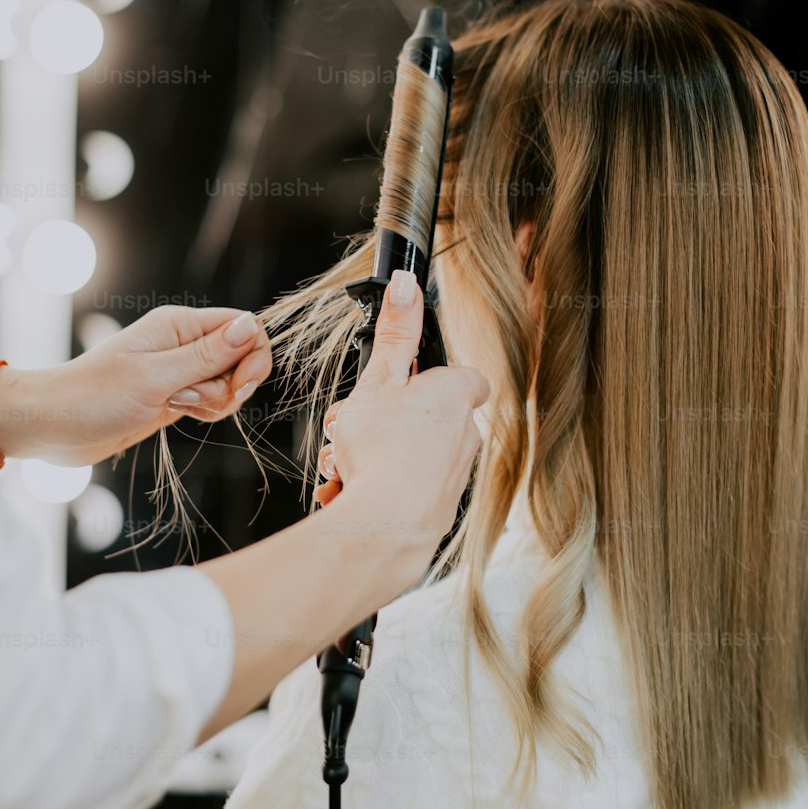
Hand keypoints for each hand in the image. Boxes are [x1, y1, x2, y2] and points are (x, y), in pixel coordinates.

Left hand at [0, 306, 271, 466]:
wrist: (54, 425)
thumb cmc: (95, 396)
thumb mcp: (156, 377)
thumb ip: (207, 355)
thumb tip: (251, 325)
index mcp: (179, 324)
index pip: (242, 325)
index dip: (252, 355)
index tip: (239, 386)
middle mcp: (183, 342)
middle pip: (240, 357)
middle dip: (230, 385)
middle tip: (195, 402)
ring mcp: (179, 369)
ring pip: (227, 382)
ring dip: (215, 402)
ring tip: (175, 407)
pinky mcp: (175, 394)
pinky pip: (211, 400)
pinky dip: (206, 411)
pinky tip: (177, 414)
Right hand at [312, 271, 487, 560]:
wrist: (387, 526)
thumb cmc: (382, 448)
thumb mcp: (379, 378)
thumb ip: (395, 331)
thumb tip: (406, 282)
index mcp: (456, 396)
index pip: (460, 376)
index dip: (426, 377)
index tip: (398, 384)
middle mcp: (465, 436)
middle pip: (420, 416)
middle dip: (378, 420)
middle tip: (347, 426)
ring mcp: (453, 476)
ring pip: (405, 453)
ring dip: (368, 455)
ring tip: (342, 463)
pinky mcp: (438, 509)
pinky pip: (401, 489)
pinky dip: (374, 487)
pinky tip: (347, 491)